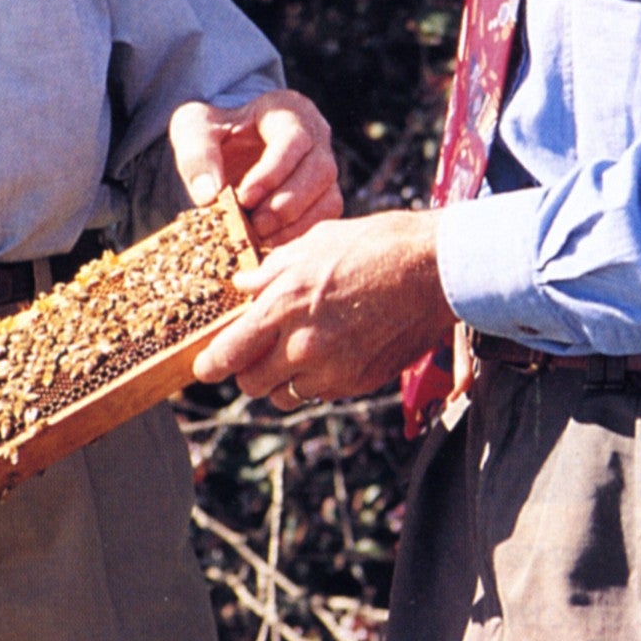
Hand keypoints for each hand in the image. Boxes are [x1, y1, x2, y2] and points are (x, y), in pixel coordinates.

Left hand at [167, 91, 342, 249]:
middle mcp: (316, 136)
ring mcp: (324, 167)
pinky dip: (299, 236)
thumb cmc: (212, 132)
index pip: (294, 139)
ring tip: (259, 239)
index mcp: (288, 110)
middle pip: (320, 170)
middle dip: (286, 204)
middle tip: (254, 227)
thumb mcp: (194, 130)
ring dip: (295, 225)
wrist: (224, 146)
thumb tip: (210, 196)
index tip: (244, 198)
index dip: (273, 172)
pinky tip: (269, 245)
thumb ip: (197, 156)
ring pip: (329, 198)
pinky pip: (325, 219)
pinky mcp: (323, 195)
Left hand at [190, 209, 454, 406]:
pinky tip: (327, 353)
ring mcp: (334, 370)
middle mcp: (304, 346)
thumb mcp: (314, 244)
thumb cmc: (375, 246)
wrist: (436, 270)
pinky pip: (319, 394)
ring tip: (293, 353)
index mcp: (285, 306)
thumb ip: (271, 272)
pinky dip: (314, 382)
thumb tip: (243, 287)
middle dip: (247, 371)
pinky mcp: (360, 382)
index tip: (204, 368)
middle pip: (251, 384)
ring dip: (280, 381)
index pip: (229, 354)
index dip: (210, 366)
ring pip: (284, 397)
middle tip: (255, 352)